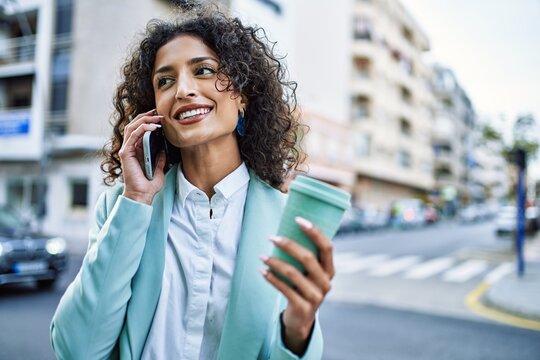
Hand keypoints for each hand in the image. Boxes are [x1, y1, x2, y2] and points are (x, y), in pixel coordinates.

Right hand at [119, 109, 165, 204]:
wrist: (142, 195)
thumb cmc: (149, 185)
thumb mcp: (160, 170)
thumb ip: (160, 159)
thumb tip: (164, 150)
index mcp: (136, 151)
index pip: (139, 130)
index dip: (148, 121)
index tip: (159, 117)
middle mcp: (130, 148)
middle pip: (134, 125)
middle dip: (146, 116)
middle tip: (158, 113)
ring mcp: (126, 150)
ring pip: (132, 127)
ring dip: (145, 119)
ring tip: (157, 118)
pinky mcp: (125, 153)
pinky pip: (133, 135)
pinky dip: (143, 128)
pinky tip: (154, 127)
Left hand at [260, 217, 333, 354]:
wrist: (301, 319)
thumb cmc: (303, 288)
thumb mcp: (310, 274)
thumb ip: (305, 257)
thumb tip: (285, 231)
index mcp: (330, 270)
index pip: (327, 247)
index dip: (314, 232)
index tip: (298, 219)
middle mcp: (325, 283)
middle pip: (308, 258)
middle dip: (288, 245)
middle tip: (271, 237)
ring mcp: (315, 296)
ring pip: (293, 273)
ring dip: (275, 262)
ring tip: (262, 256)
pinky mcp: (302, 307)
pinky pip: (284, 288)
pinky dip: (271, 278)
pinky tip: (261, 271)